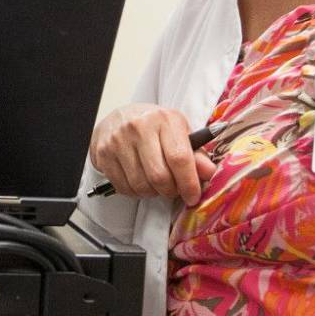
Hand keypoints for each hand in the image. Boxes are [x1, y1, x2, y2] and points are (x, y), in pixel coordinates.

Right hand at [88, 104, 217, 205]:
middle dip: (170, 191)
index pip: (180, 158)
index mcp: (165, 119)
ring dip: (152, 193)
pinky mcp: (104, 153)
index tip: (193, 196)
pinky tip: (139, 181)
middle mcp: (140, 127)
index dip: (189, 183)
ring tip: (155, 184)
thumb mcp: (178, 133)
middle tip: (173, 190)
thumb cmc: (153, 127)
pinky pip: (124, 187)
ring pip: (141, 185)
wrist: (118, 119)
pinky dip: (135, 192)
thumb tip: (210, 173)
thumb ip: (195, 155)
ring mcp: (119, 140)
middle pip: (159, 176)